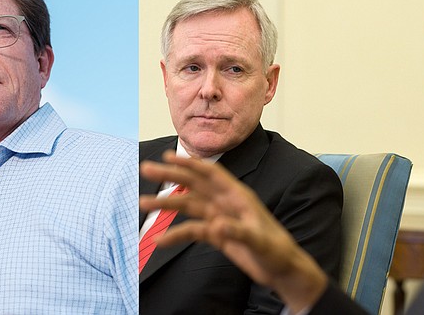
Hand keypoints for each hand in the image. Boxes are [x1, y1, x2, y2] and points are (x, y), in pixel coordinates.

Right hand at [139, 150, 327, 312]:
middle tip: (146, 169)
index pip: (211, 173)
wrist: (281, 269)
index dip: (190, 162)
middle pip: (193, 184)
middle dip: (170, 175)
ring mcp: (219, 218)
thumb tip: (216, 225)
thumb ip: (239, 231)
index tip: (169, 155)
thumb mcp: (260, 241)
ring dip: (167, 203)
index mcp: (238, 196)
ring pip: (188, 206)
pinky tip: (160, 241)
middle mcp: (225, 203)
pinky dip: (175, 235)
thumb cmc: (276, 250)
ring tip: (143, 202)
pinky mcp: (215, 234)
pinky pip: (191, 231)